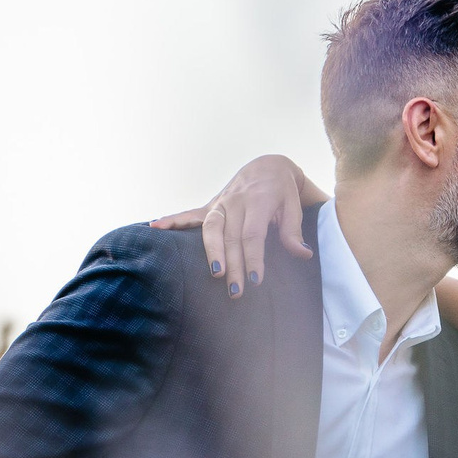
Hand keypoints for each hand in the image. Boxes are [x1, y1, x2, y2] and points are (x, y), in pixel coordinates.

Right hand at [150, 154, 324, 296]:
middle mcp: (236, 201)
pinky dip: (172, 220)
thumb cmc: (283, 190)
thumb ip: (294, 231)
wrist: (267, 166)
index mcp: (259, 201)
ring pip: (211, 228)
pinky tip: (154, 227)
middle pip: (231, 236)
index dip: (253, 257)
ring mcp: (221, 203)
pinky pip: (189, 214)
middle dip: (233, 264)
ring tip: (215, 273)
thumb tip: (303, 254)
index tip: (255, 280)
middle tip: (236, 290)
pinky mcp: (211, 206)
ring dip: (212, 252)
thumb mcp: (294, 206)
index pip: (253, 234)